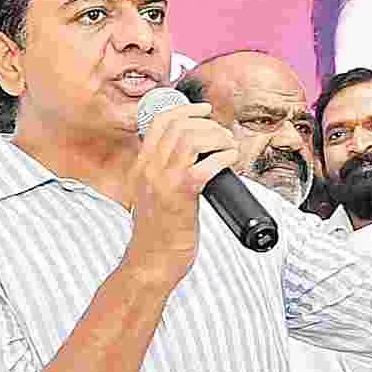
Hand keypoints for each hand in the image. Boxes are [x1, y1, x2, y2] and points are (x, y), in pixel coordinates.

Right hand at [125, 102, 237, 286]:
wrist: (151, 261)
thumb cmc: (159, 232)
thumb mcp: (153, 194)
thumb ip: (164, 172)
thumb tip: (194, 154)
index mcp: (141, 165)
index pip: (159, 121)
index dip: (186, 109)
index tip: (205, 110)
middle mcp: (148, 168)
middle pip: (179, 125)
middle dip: (208, 124)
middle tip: (223, 137)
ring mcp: (163, 181)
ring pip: (192, 139)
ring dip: (218, 138)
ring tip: (228, 149)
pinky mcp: (180, 195)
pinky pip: (206, 164)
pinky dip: (223, 157)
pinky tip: (230, 161)